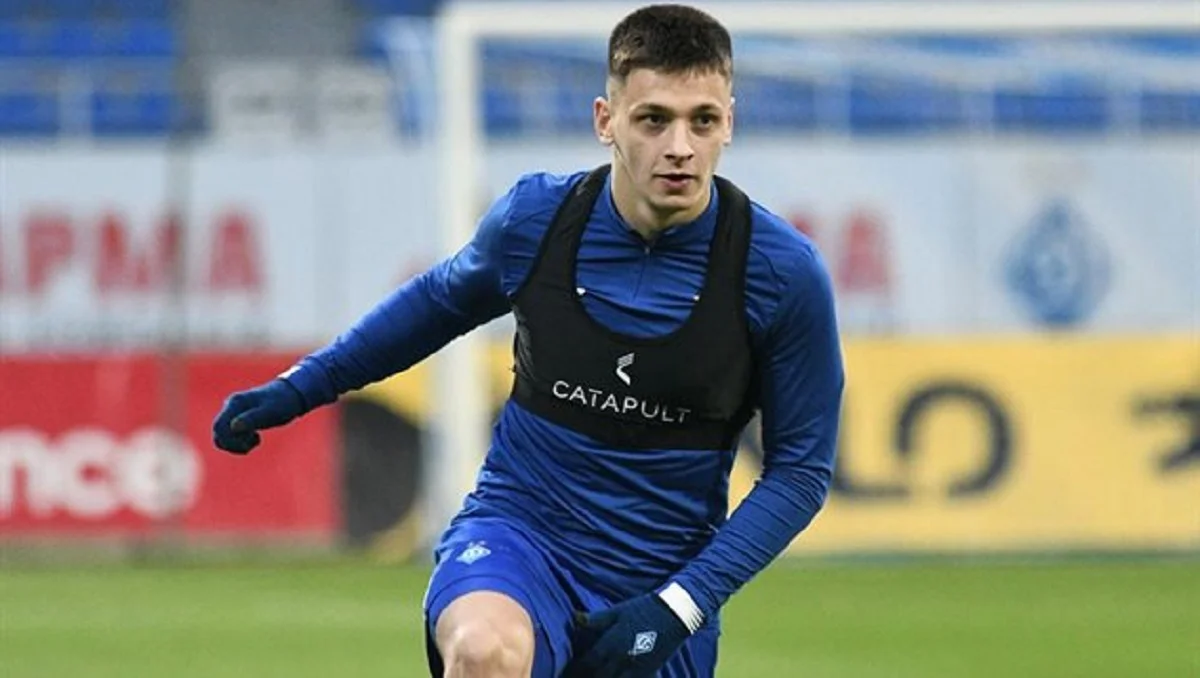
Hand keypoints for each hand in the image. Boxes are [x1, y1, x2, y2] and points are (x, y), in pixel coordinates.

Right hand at [212, 379, 305, 454]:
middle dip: (233, 444)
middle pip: (218, 433)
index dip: (229, 440)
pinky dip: (240, 442)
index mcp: (236, 403)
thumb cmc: (283, 402)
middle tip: (253, 442)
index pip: (219, 427)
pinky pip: (230, 435)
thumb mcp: (270, 412)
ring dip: (236, 444)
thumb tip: (234, 427)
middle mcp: (231, 406)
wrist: (291, 394)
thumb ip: (252, 419)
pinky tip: (255, 438)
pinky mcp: (238, 418)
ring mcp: (233, 412)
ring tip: (255, 440)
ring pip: (222, 436)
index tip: (248, 442)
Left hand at [569, 592, 691, 677]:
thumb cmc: (643, 609)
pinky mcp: (648, 673)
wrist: (674, 614)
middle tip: (579, 676)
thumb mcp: (618, 611)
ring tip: (599, 676)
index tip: (570, 670)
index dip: (578, 668)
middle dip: (589, 677)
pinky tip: (617, 677)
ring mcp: (636, 668)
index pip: (588, 662)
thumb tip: (575, 618)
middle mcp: (622, 659)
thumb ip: (596, 619)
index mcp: (612, 643)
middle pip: (599, 677)